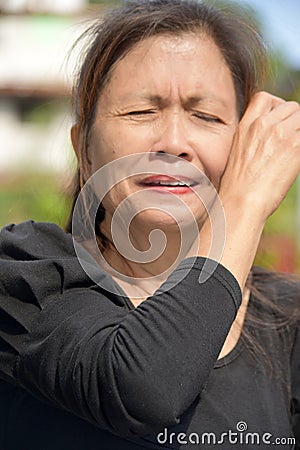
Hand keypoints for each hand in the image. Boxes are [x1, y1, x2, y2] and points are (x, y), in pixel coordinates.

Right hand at [220, 91, 299, 220]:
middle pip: (290, 107)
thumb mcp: (237, 155)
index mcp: (245, 126)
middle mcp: (263, 125)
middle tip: (290, 141)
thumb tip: (270, 142)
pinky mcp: (296, 147)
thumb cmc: (237, 188)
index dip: (276, 106)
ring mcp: (281, 134)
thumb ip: (253, 140)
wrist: (241, 202)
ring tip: (293, 151)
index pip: (264, 98)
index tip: (278, 122)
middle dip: (294, 121)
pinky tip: (296, 161)